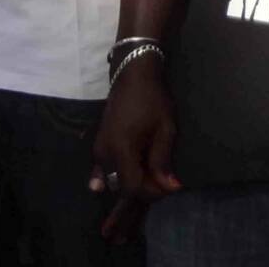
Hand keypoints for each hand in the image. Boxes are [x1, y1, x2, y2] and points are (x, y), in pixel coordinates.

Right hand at [90, 56, 179, 205]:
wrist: (132, 77)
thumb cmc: (152, 100)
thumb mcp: (165, 129)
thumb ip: (162, 160)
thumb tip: (170, 187)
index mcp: (121, 150)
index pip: (133, 186)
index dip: (152, 192)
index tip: (170, 186)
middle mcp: (104, 154)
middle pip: (122, 187)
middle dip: (143, 190)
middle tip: (163, 182)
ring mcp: (98, 150)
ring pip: (112, 180)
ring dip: (131, 184)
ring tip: (150, 177)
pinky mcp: (98, 146)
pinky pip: (101, 170)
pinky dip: (111, 178)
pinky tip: (114, 181)